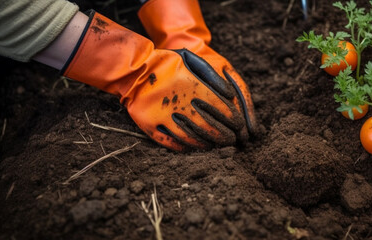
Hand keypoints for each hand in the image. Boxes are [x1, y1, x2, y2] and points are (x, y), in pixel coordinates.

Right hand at [62, 12, 251, 150]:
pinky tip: (195, 148)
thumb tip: (231, 95)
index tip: (239, 125)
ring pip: (190, 137)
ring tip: (217, 146)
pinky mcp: (148, 125)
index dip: (232, 118)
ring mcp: (161, 116)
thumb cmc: (167, 62)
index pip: (218, 108)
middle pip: (207, 126)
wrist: (133, 68)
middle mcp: (176, 103)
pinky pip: (170, 142)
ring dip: (207, 143)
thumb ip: (212, 76)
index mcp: (189, 86)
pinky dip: (185, 147)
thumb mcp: (191, 59)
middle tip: (232, 140)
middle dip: (223, 135)